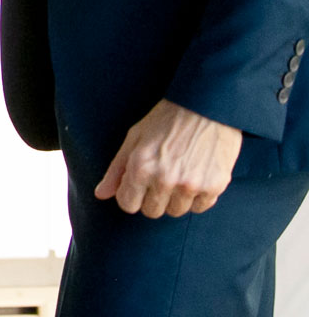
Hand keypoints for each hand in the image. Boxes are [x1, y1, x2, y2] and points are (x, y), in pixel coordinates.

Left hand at [95, 99, 241, 217]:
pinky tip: (197, 173)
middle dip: (153, 196)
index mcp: (141, 167)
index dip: (131, 193)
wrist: (206, 105)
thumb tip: (101, 194)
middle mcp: (165, 179)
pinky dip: (198, 196)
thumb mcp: (135, 137)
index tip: (139, 182)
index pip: (128, 204)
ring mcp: (191, 185)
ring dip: (176, 197)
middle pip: (152, 211)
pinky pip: (200, 207)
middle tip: (161, 173)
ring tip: (180, 170)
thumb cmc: (167, 119)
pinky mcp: (214, 186)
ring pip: (176, 211)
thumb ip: (116, 169)